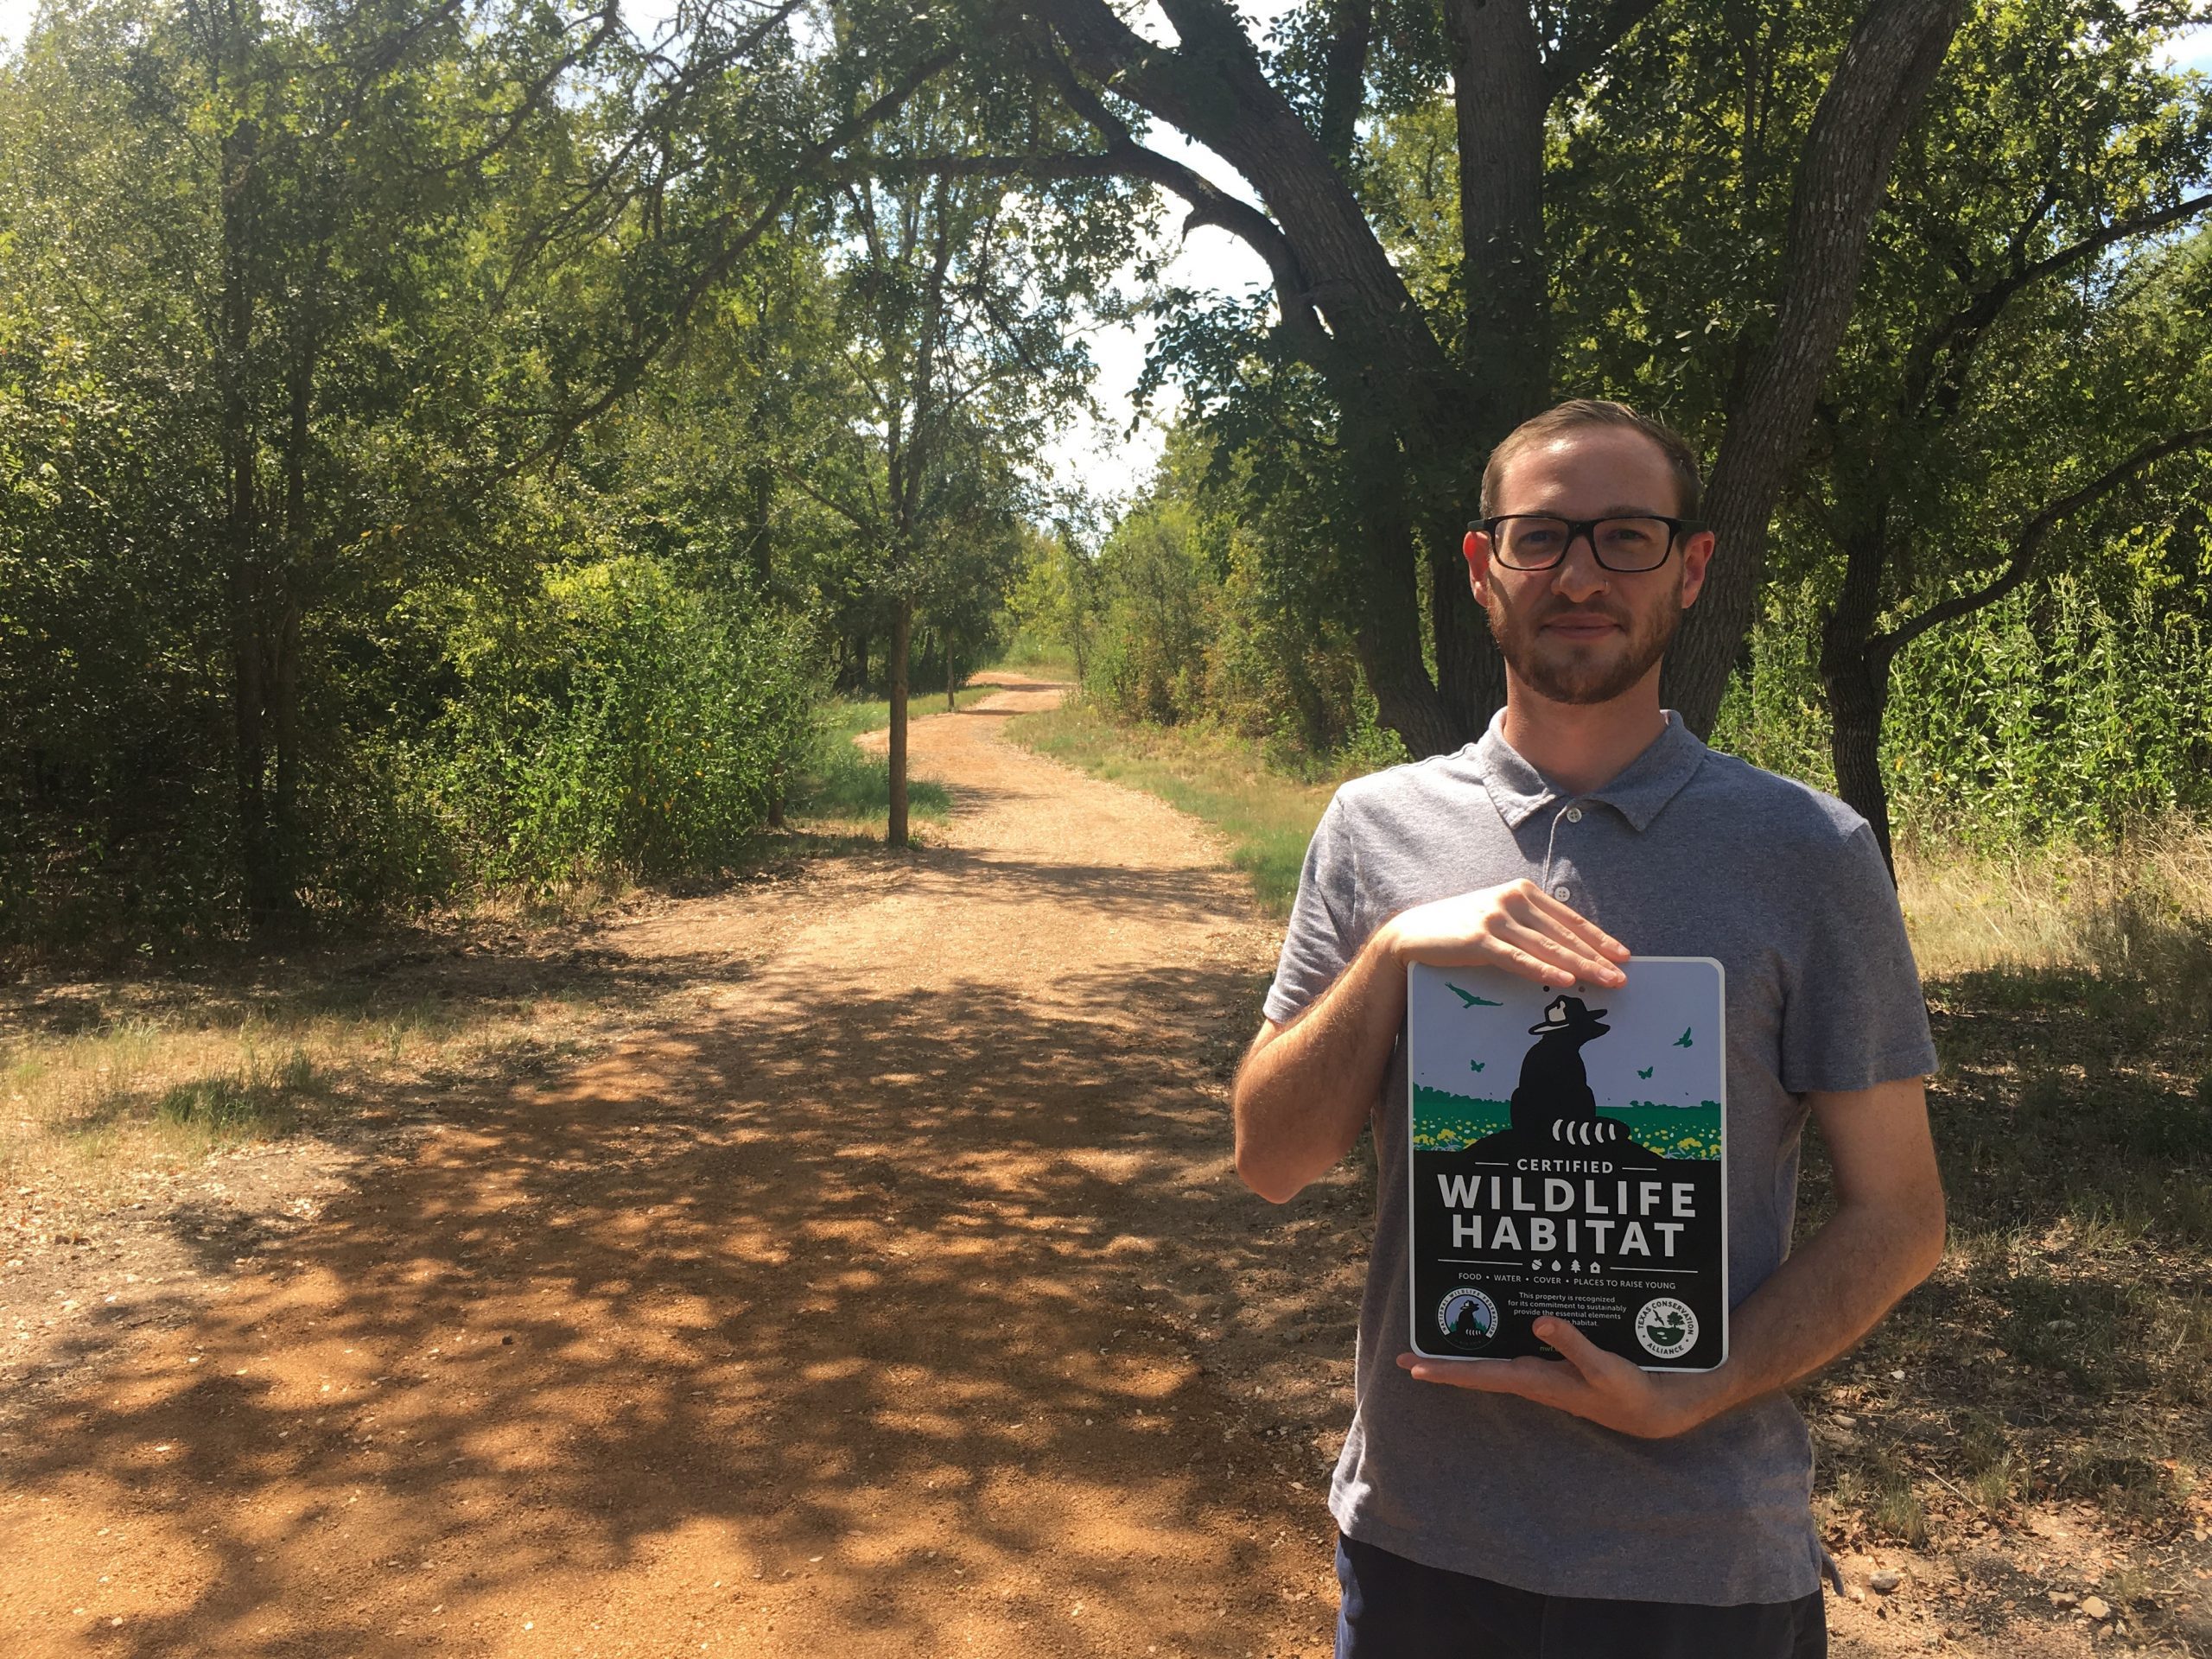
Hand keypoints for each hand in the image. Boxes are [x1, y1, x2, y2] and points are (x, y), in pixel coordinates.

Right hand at [1383, 880, 1628, 990]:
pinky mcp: (1479, 939)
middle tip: (1622, 976)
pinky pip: (1518, 958)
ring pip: (1547, 946)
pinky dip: (1544, 969)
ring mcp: (1496, 917)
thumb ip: (1530, 926)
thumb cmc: (1460, 928)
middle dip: (1597, 957)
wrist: (1414, 932)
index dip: (1598, 938)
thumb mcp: (1500, 919)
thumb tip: (1567, 950)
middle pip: (1563, 934)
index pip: (1569, 919)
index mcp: (1522, 891)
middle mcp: (1512, 899)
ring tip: (1605, 981)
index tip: (1622, 955)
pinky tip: (1565, 979)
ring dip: (1581, 966)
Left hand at [1396, 1317, 1726, 1439]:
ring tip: (1433, 1343)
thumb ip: (1573, 1346)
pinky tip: (1484, 1336)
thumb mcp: (1604, 1369)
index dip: (1447, 1370)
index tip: (1412, 1366)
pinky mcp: (1553, 1369)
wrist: (1653, 1411)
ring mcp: (1540, 1376)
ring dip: (1463, 1355)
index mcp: (1536, 1380)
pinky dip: (1493, 1347)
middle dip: (1442, 1363)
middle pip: (1477, 1369)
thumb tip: (1540, 1322)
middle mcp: (1530, 1379)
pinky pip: (1512, 1356)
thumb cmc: (1627, 1392)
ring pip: (1491, 1363)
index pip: (1482, 1373)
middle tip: (1402, 1358)